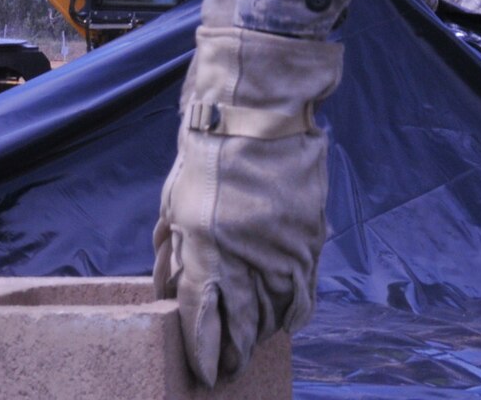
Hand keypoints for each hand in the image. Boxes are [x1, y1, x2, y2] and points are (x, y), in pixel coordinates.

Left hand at [154, 0, 343, 383]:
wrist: (256, 107)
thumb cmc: (205, 149)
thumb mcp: (173, 203)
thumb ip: (174, 252)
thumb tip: (170, 290)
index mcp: (204, 250)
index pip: (204, 320)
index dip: (204, 352)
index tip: (203, 373)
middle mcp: (245, 256)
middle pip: (244, 325)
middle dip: (235, 353)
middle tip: (228, 372)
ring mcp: (282, 246)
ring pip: (278, 312)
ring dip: (265, 335)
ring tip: (256, 349)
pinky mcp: (310, 233)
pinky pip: (306, 286)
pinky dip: (297, 308)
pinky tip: (290, 322)